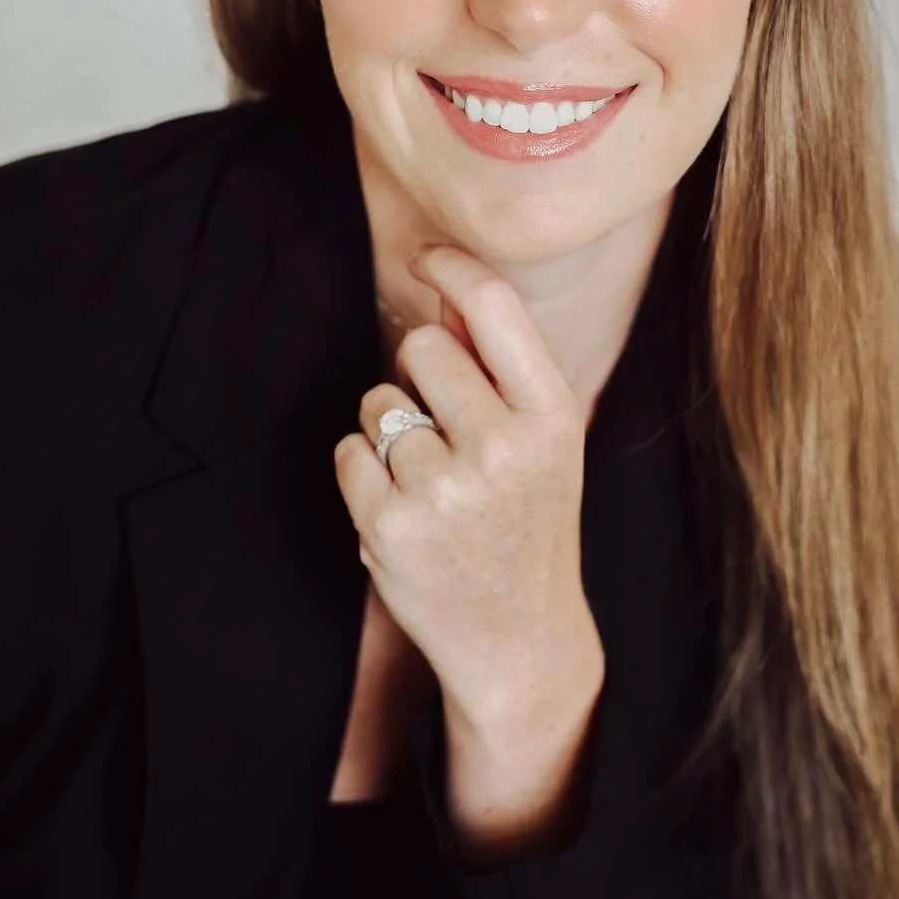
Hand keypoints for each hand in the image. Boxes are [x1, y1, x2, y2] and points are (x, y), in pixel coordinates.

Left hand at [333, 245, 594, 732]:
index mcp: (552, 416)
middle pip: (420, 347)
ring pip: (377, 402)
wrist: (519, 639)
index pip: (495, 306)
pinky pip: (347, 452)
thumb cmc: (528, 522)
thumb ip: (500, 368)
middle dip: (416, 372)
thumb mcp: (542, 441)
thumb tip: (447, 288)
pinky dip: (362, 474)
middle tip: (442, 426)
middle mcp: (503, 448)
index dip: (452, 267)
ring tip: (431, 482)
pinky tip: (402, 508)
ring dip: (389, 432)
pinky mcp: (389, 526)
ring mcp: (444, 490)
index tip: (427, 260)